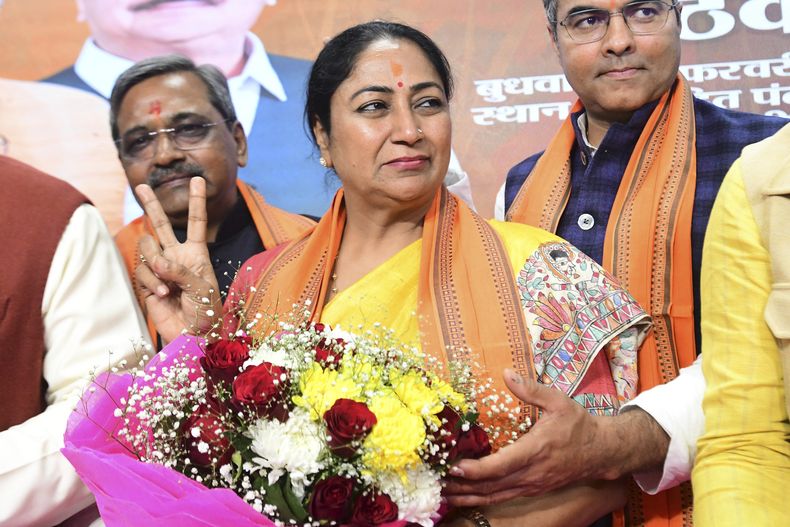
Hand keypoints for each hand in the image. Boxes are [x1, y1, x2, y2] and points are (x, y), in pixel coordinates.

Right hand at [134, 178, 221, 342]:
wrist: (193, 335)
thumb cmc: (206, 312)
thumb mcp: (202, 288)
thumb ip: (181, 271)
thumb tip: (159, 261)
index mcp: (197, 253)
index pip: (196, 222)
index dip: (196, 201)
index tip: (196, 179)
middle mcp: (177, 256)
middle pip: (162, 225)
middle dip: (152, 205)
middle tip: (142, 186)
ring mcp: (161, 269)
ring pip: (147, 249)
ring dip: (156, 265)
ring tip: (170, 286)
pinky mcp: (148, 282)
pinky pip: (143, 272)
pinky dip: (152, 282)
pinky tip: (164, 294)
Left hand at [443, 369, 610, 505]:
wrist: (602, 451)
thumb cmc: (579, 424)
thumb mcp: (558, 401)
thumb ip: (531, 389)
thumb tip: (506, 373)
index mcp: (535, 450)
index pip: (501, 465)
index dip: (476, 470)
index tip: (455, 468)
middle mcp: (531, 473)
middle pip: (492, 486)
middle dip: (463, 487)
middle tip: (438, 483)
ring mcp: (532, 485)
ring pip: (496, 496)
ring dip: (469, 497)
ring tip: (444, 494)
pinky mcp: (532, 489)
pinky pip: (503, 498)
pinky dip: (483, 499)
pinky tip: (467, 497)